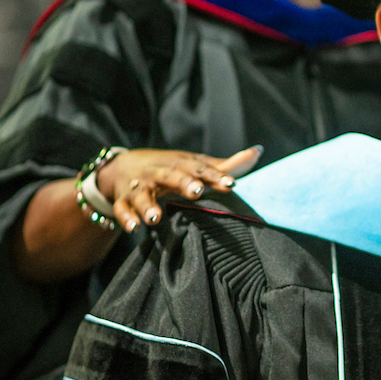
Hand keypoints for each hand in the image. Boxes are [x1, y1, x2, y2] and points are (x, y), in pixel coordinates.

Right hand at [96, 146, 261, 231]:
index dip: (216, 176)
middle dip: (184, 183)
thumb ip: (225, 165)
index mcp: (181, 164)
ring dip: (148, 206)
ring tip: (155, 218)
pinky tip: (134, 228)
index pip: (201, 169)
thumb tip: (258, 151)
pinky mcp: (123, 200)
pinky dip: (126, 218)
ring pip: (143, 195)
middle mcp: (160, 173)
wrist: (124, 166)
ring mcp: (140, 187)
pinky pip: (122, 209)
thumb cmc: (171, 168)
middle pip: (172, 176)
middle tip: (196, 191)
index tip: (231, 185)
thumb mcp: (195, 164)